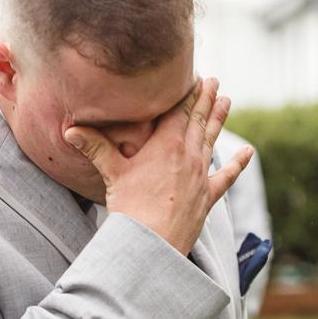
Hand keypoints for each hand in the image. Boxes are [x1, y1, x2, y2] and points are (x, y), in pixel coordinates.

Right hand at [64, 77, 253, 254]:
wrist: (152, 244)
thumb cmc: (130, 208)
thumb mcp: (110, 173)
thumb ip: (94, 147)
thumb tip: (69, 130)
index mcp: (166, 145)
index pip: (179, 110)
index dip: (187, 91)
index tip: (195, 74)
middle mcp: (188, 155)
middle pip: (198, 120)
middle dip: (206, 98)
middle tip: (214, 81)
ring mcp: (201, 175)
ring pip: (212, 140)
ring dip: (219, 119)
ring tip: (227, 100)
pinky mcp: (207, 197)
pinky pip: (227, 176)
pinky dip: (238, 163)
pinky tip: (248, 152)